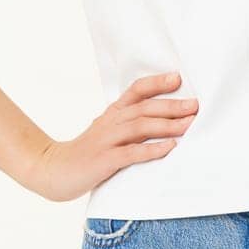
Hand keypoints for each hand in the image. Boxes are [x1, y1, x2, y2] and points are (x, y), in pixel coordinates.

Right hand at [23, 71, 198, 202]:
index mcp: (112, 113)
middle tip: (195, 105)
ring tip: (189, 125)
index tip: (178, 78)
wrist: (53, 170)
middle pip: (144, 108)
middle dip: (172, 105)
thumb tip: (163, 119)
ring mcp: (106, 140)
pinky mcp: (104, 160)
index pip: (135, 91)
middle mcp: (110, 122)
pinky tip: (169, 148)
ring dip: (167, 125)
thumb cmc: (86, 153)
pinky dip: (152, 150)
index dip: (156, 83)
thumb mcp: (106, 132)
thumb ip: (128, 124)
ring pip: (140, 127)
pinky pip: (131, 153)